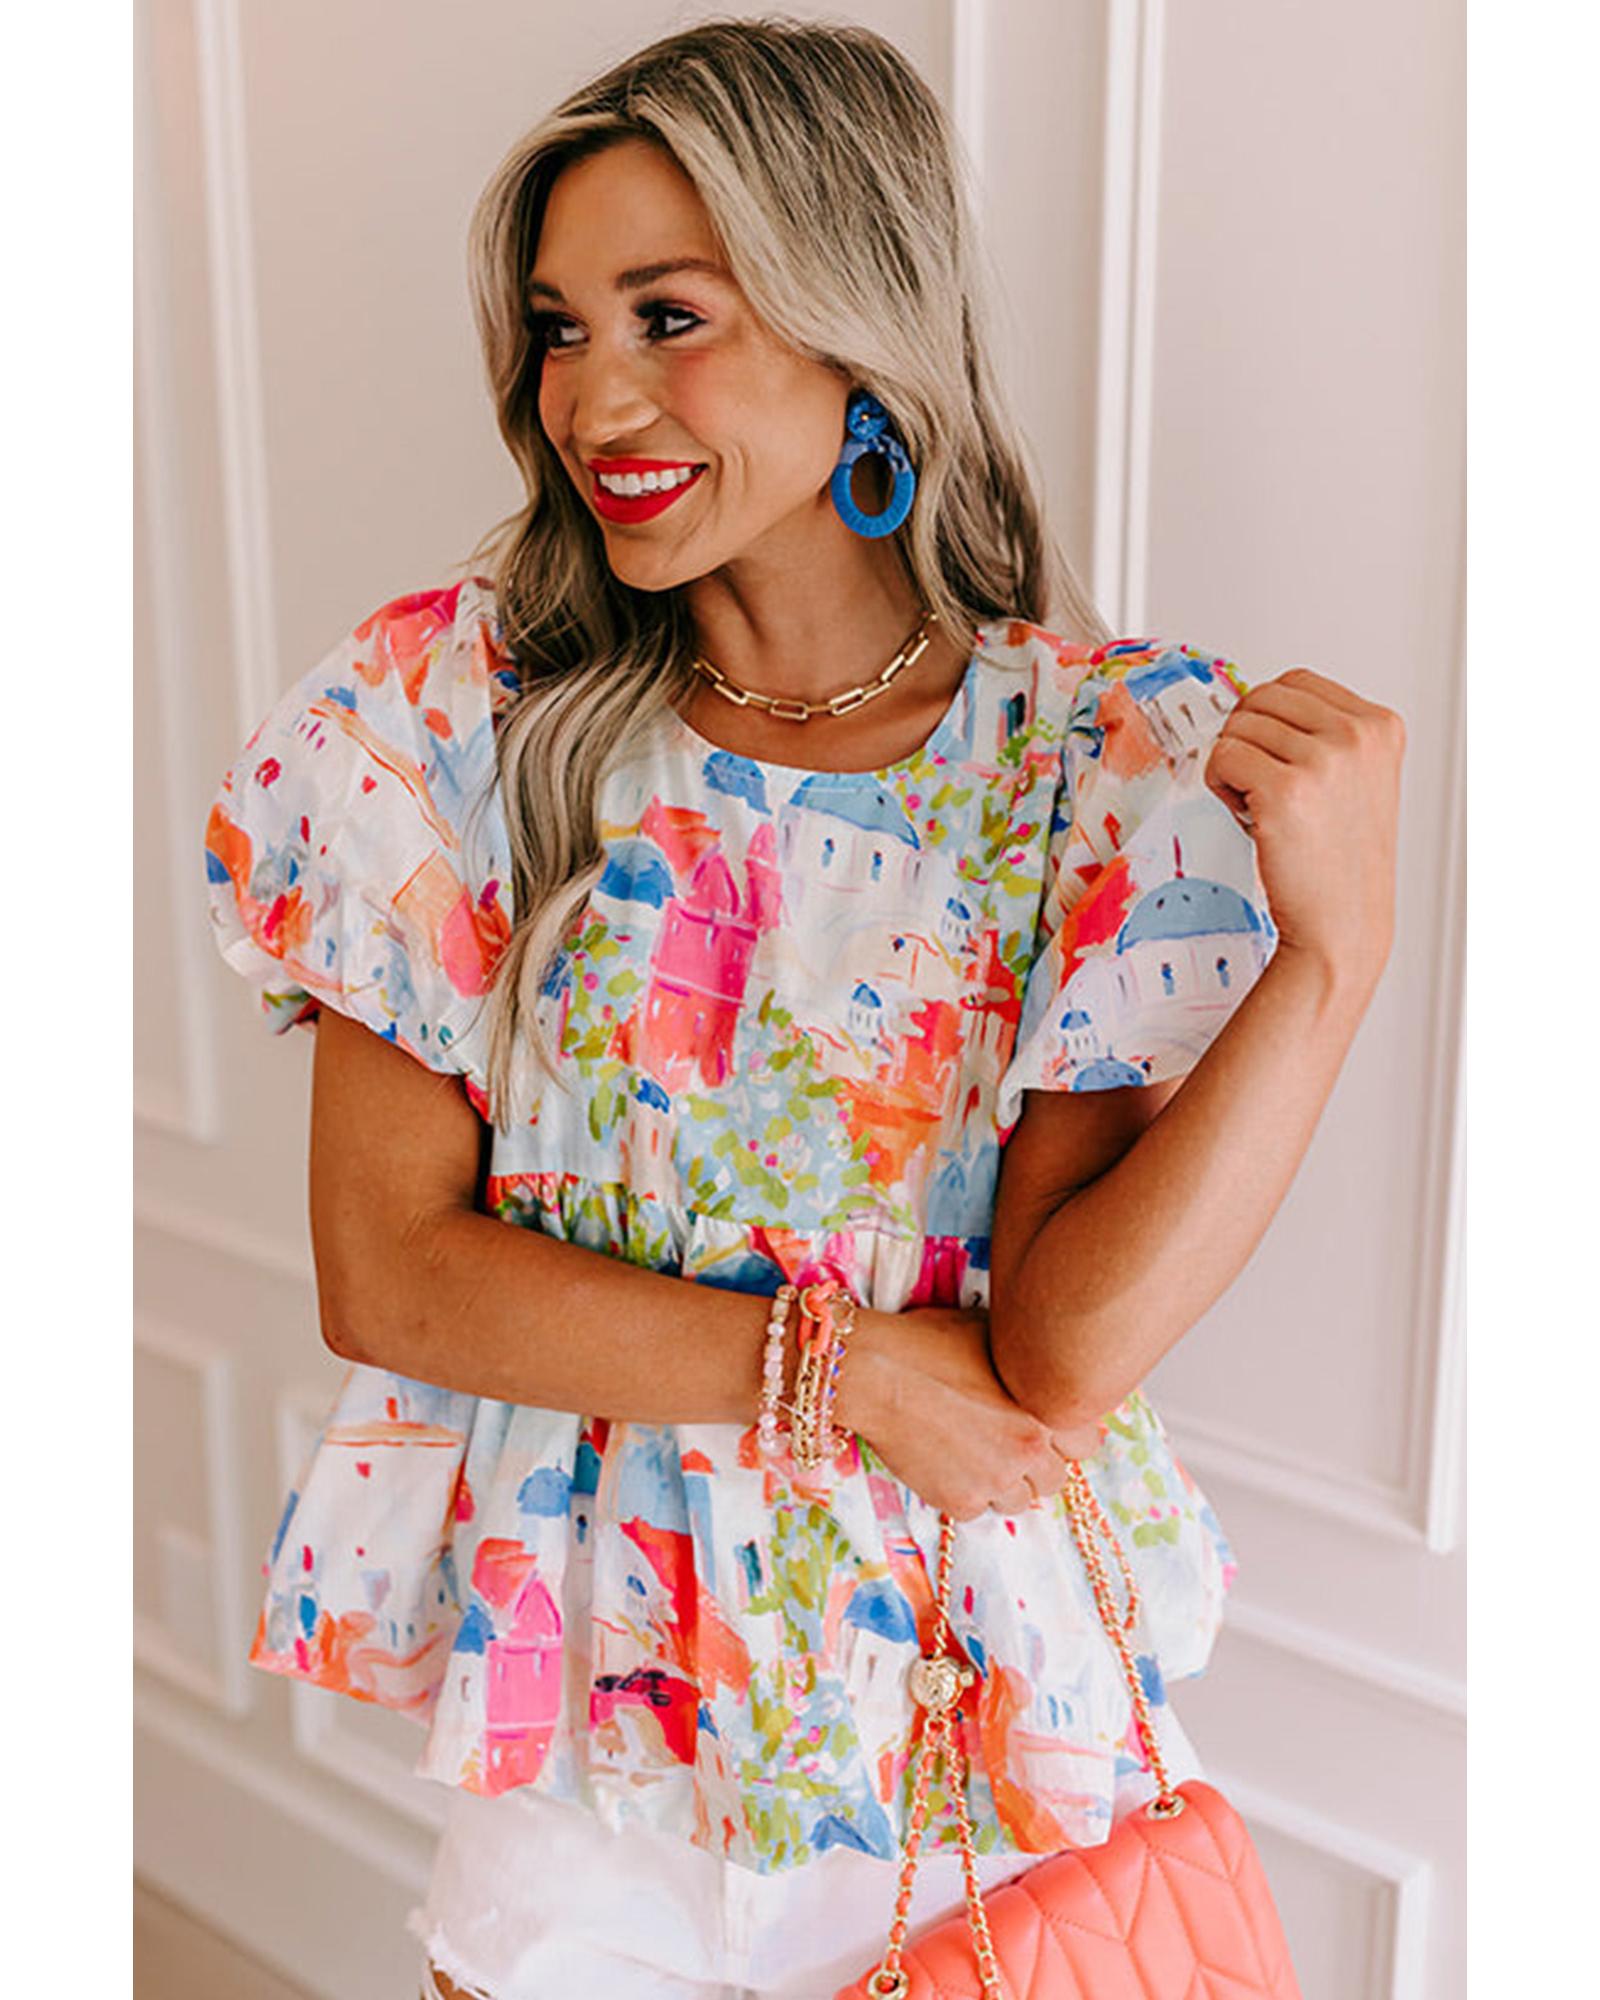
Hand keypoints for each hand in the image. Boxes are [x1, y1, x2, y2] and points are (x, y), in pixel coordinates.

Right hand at [838, 1305, 1105, 1520]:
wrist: (875, 1371)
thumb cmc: (929, 1342)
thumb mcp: (993, 1337)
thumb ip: (1030, 1363)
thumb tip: (1045, 1365)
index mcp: (1045, 1408)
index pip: (1086, 1443)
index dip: (1064, 1436)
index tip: (1045, 1430)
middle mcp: (1029, 1449)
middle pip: (1054, 1479)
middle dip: (1034, 1464)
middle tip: (1004, 1444)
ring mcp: (994, 1480)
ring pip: (1018, 1502)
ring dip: (1003, 1484)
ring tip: (974, 1455)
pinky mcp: (959, 1501)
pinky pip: (976, 1510)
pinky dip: (965, 1493)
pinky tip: (946, 1462)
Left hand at [1204, 667, 1405, 994]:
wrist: (1342, 926)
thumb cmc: (1339, 861)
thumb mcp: (1356, 779)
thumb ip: (1323, 734)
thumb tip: (1256, 704)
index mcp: (1381, 726)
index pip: (1295, 682)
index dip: (1270, 721)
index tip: (1280, 762)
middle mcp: (1358, 735)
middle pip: (1262, 698)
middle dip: (1248, 740)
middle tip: (1265, 789)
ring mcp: (1324, 759)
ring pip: (1238, 726)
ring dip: (1234, 766)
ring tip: (1263, 809)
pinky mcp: (1285, 789)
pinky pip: (1221, 757)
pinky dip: (1220, 786)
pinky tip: (1249, 819)